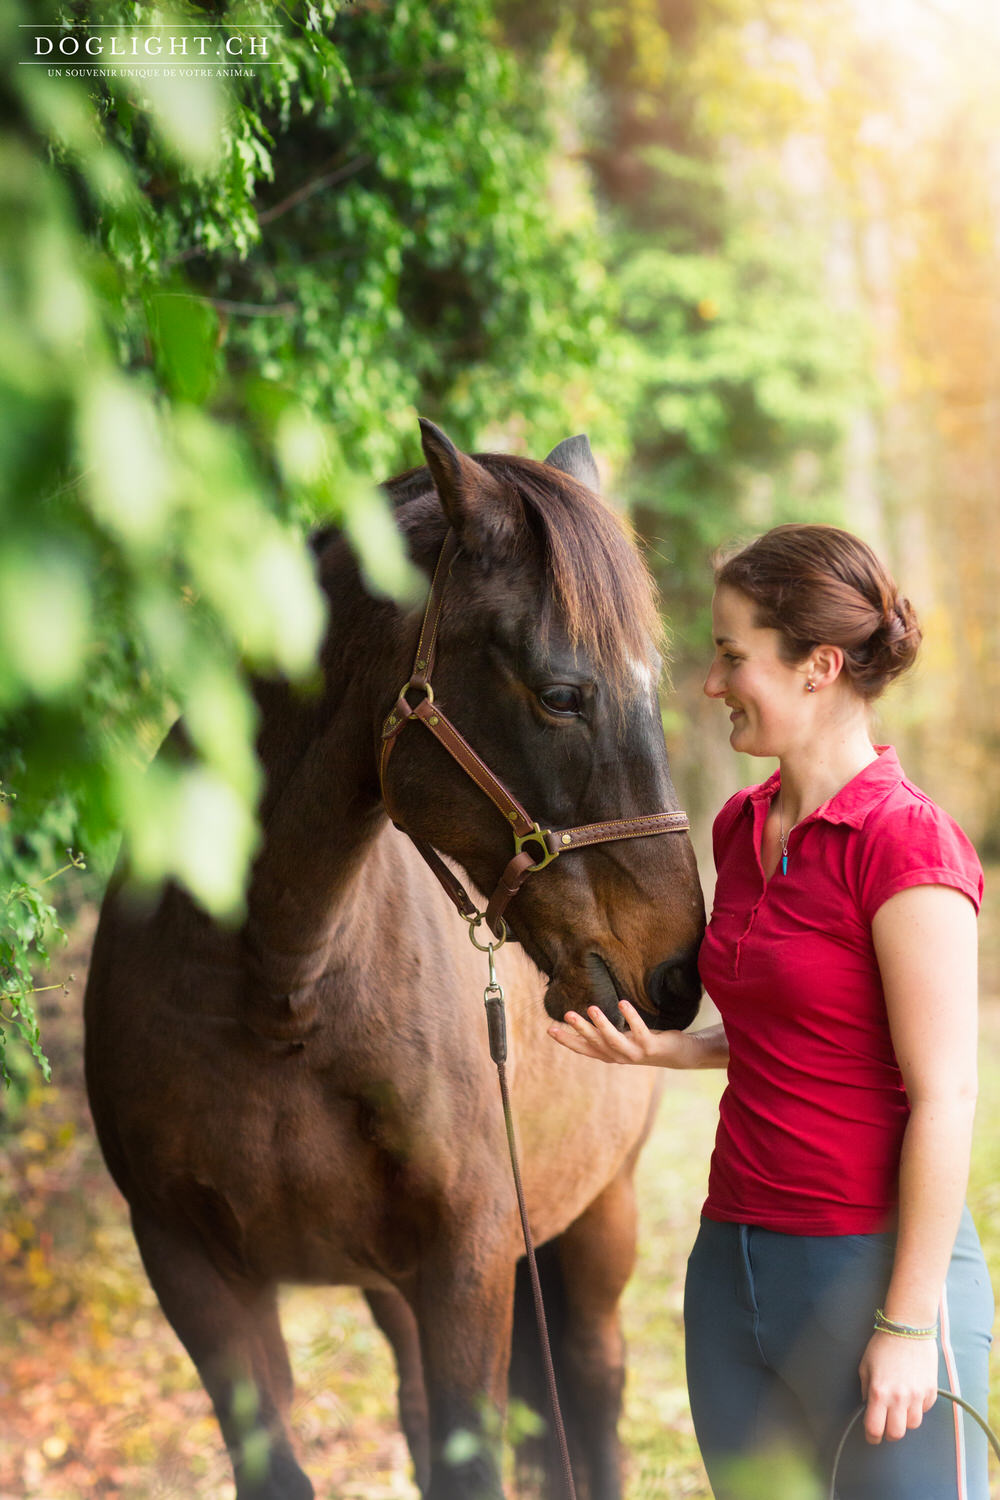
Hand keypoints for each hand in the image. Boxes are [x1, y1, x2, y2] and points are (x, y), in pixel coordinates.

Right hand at [547, 1000, 691, 1066]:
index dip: (567, 1040)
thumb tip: (585, 1017)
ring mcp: (635, 1053)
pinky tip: (622, 1003)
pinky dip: (630, 1018)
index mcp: (610, 1054)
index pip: (584, 1048)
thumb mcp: (622, 1039)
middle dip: (581, 1029)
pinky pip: (639, 1031)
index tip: (550, 1030)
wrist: (678, 1055)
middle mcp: (620, 1056)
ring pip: (615, 1040)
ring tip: (592, 1008)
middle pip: (596, 1043)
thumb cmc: (644, 1043)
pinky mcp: (651, 1046)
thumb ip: (605, 1034)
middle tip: (566, 1014)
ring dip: (602, 1025)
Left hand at [858, 1331, 938, 1442]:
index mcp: (879, 1392)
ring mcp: (917, 1396)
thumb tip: (868, 1408)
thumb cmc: (882, 1346)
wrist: (908, 1329)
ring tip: (899, 1409)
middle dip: (889, 1433)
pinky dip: (917, 1408)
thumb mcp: (865, 1366)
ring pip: (912, 1425)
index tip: (871, 1435)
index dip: (871, 1436)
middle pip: (896, 1433)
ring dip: (904, 1421)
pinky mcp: (931, 1391)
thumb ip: (865, 1391)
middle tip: (885, 1425)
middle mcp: (899, 1398)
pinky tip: (911, 1395)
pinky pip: (924, 1410)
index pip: (875, 1428)